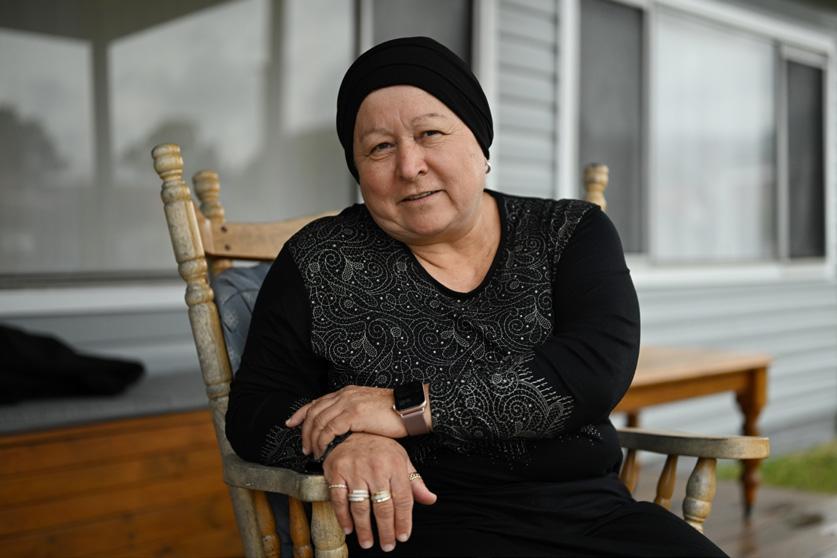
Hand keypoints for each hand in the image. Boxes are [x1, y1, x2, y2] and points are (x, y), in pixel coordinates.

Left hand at [286, 385, 407, 457]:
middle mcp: (344, 395)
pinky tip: (323, 451)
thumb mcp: (367, 409)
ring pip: (318, 421)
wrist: (409, 409)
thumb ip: (351, 414)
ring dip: (312, 439)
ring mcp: (348, 403)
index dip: (300, 413)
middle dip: (304, 431)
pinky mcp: (353, 414)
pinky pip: (329, 429)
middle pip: (314, 412)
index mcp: (346, 392)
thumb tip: (340, 429)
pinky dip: (322, 441)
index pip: (316, 402)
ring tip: (313, 453)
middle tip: (304, 447)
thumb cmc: (392, 413)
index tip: (290, 423)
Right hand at [323, 433, 436, 551]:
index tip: (403, 536)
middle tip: (387, 545)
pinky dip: (343, 517)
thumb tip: (430, 499)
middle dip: (386, 530)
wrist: (349, 430)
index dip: (403, 521)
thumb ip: (414, 481)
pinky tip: (349, 529)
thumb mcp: (401, 458)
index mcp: (395, 465)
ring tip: (368, 542)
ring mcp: (355, 470)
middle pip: (383, 507)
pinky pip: (339, 500)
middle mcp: (376, 468)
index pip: (403, 499)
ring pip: (360, 507)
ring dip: (364, 529)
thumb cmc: (378, 446)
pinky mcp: (336, 472)